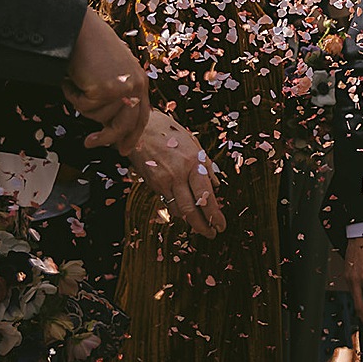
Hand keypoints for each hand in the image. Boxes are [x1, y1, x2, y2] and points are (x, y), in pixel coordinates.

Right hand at [64, 11, 150, 151]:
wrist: (79, 29)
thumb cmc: (91, 48)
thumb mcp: (112, 73)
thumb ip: (117, 95)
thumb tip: (110, 124)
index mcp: (140, 81)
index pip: (142, 116)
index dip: (132, 135)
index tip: (124, 150)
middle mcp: (135, 86)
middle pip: (123, 125)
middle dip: (106, 138)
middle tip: (89, 144)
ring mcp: (121, 88)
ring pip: (97, 116)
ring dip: (82, 102)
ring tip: (79, 82)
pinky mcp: (104, 90)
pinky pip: (82, 105)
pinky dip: (72, 94)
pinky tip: (72, 78)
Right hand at [125, 108, 224, 236]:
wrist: (141, 127)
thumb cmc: (170, 133)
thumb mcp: (194, 145)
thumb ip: (206, 167)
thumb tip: (216, 186)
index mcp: (193, 164)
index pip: (206, 197)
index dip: (214, 215)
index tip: (221, 225)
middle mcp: (178, 174)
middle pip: (191, 210)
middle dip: (202, 226)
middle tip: (211, 233)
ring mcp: (163, 180)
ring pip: (178, 209)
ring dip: (190, 221)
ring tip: (201, 226)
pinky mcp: (153, 183)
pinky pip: (168, 202)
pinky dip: (178, 210)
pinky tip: (185, 212)